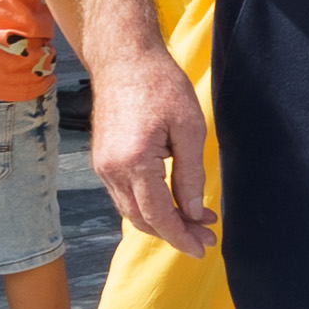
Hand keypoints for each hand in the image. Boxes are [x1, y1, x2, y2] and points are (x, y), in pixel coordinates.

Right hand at [91, 45, 215, 255]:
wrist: (124, 60)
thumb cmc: (160, 86)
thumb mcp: (189, 129)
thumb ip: (190, 174)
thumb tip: (191, 211)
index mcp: (133, 163)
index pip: (158, 216)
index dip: (181, 236)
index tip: (204, 248)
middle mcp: (111, 170)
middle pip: (142, 220)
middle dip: (175, 233)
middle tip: (206, 237)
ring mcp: (102, 166)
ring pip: (131, 210)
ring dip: (162, 221)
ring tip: (196, 222)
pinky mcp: (102, 160)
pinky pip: (124, 195)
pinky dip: (148, 205)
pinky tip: (172, 203)